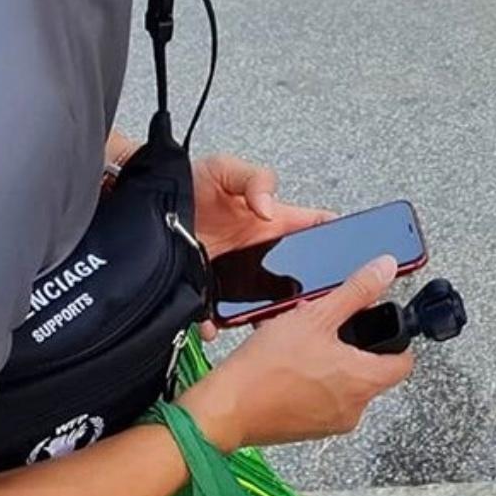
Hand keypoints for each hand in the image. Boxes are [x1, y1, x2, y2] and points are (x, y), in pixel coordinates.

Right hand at [181, 256, 412, 454]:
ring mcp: (328, 423)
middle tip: (334, 324)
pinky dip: (314, 378)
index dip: (398, 339)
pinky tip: (291, 360)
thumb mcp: (316, 315)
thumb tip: (385, 269)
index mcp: (363, 382)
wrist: (224, 409)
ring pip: (345, 383)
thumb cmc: (267, 366)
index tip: (383, 323)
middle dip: (357, 344)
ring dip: (332, 359)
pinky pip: (322, 397)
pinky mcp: (306, 428)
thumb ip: (356, 291)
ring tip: (307, 338)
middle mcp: (352, 409)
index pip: (404, 363)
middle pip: (373, 370)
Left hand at [192, 154, 334, 337]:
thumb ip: (256, 180)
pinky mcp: (207, 289)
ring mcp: (234, 273)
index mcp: (272, 219)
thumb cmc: (189, 181)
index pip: (313, 228)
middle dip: (306, 290)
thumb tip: (268, 209)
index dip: (334, 238)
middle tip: (311, 304)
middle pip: (293, 274)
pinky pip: (217, 314)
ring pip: (260, 301)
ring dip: (266, 313)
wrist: (147, 203)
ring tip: (267, 324)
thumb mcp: (226, 168)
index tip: (348, 254)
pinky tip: (212, 327)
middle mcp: (257, 250)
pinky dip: (217, 323)